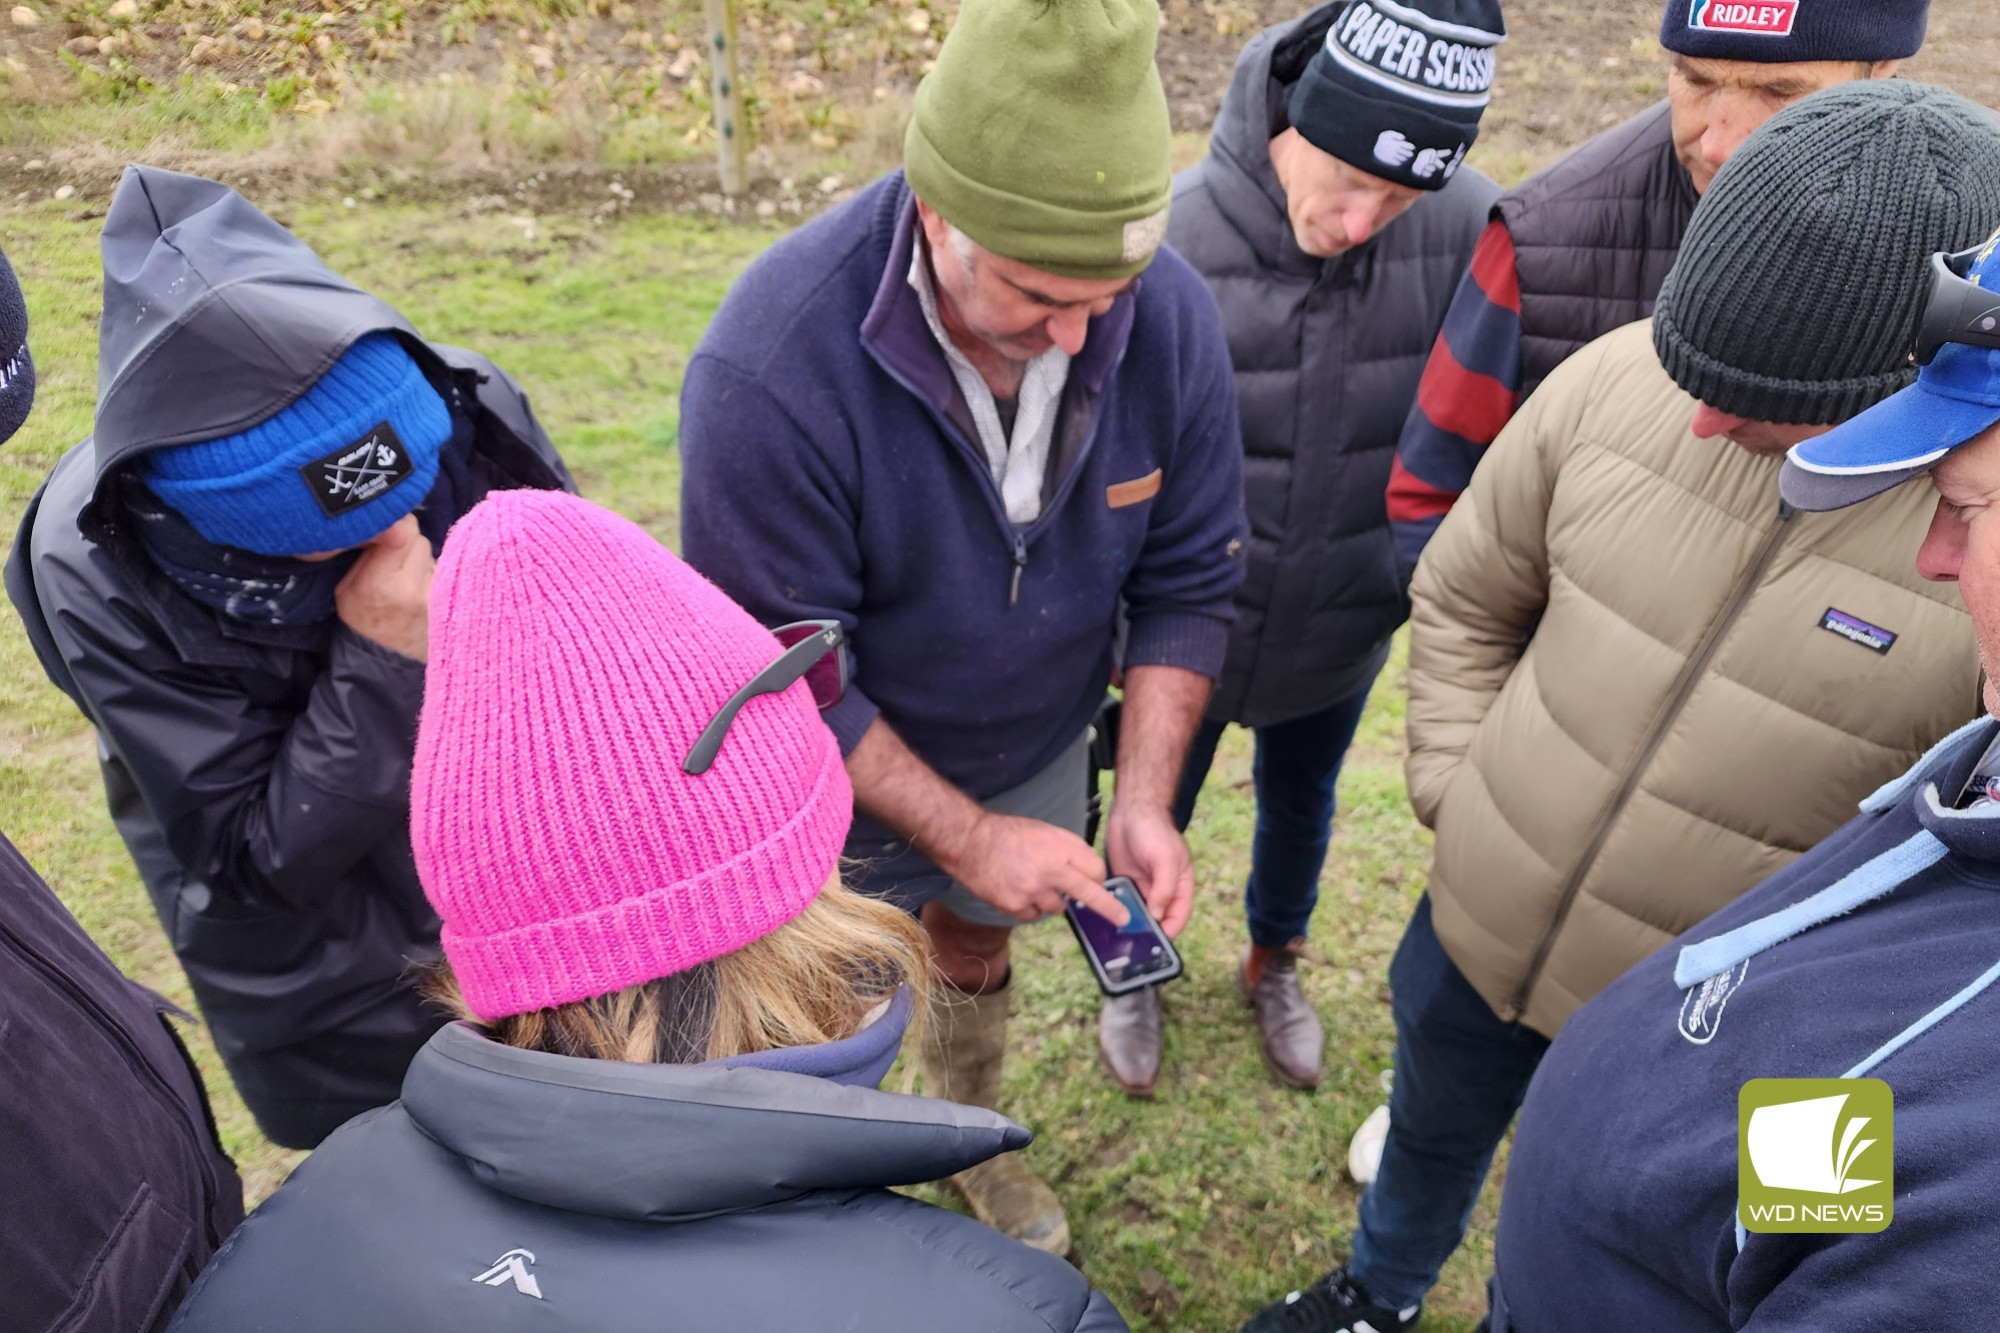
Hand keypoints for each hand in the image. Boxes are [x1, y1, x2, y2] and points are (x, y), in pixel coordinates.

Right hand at [334, 514, 433, 661]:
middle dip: (407, 543)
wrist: (384, 660)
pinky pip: (443, 571)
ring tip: (407, 578)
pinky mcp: (448, 601)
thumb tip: (388, 522)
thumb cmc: (361, 619)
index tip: (389, 531)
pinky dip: (432, 574)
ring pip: (433, 554)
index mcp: (380, 581)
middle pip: (420, 540)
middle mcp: (412, 587)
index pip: (405, 530)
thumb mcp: (346, 586)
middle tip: (395, 560)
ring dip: (421, 559)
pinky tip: (419, 588)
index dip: (398, 525)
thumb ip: (367, 553)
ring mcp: (434, 596)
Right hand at [933, 811, 1125, 925]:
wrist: (970, 842)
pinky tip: (1017, 889)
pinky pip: (1034, 915)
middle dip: (1109, 908)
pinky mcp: (1016, 906)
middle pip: (1089, 894)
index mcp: (1061, 847)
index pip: (1095, 870)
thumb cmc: (1009, 834)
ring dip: (1051, 900)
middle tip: (1123, 918)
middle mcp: (1051, 870)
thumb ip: (1069, 851)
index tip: (1098, 883)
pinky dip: (1030, 907)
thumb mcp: (1045, 831)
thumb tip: (1090, 873)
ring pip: (1058, 908)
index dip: (1098, 878)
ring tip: (1031, 882)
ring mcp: (1033, 891)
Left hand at [1105, 802, 1193, 938]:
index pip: (1179, 915)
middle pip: (1158, 919)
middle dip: (1148, 932)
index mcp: (1180, 886)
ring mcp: (1143, 887)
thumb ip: (1164, 888)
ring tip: (1117, 938)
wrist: (1131, 810)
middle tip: (1134, 946)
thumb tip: (1157, 916)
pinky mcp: (1124, 882)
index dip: (1170, 930)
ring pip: (1138, 913)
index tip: (1156, 943)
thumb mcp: (1165, 860)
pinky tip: (1106, 919)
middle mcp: (1162, 890)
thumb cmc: (1155, 832)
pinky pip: (1122, 902)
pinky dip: (1116, 910)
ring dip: (1130, 923)